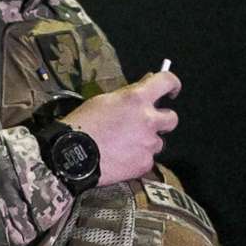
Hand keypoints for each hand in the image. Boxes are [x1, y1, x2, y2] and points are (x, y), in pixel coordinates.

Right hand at [60, 69, 178, 185]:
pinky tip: (122, 159)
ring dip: (147, 142)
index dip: (172, 84)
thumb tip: (147, 83)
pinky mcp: (144, 164)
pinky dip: (138, 159)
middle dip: (162, 120)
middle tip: (146, 124)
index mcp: (137, 98)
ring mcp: (148, 144)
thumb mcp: (104, 100)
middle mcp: (148, 120)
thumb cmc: (84, 123)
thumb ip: (129, 94)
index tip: (171, 91)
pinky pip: (148, 160)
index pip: (167, 82)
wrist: (72, 157)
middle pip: (172, 118)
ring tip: (125, 146)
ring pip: (158, 142)